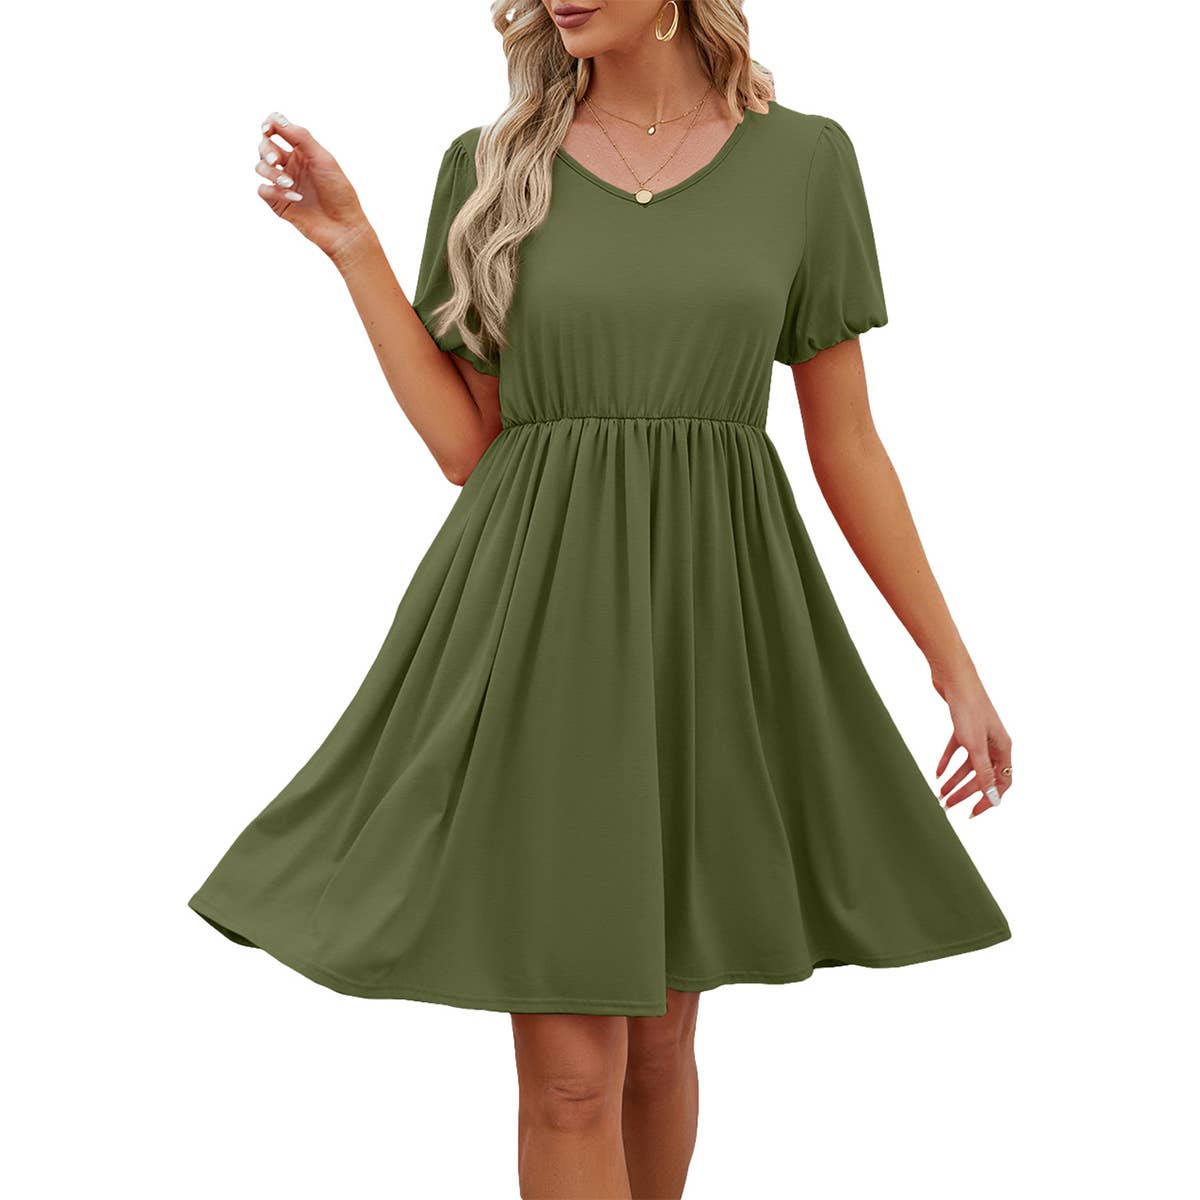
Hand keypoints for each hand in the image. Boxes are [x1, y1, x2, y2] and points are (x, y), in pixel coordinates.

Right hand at [255, 111, 373, 264]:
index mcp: (303, 152)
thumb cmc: (339, 192)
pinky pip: (263, 190)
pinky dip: (274, 191)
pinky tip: (295, 198)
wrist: (344, 227)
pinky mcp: (278, 203)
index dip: (269, 125)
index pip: (278, 130)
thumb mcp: (323, 159)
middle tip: (277, 160)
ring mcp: (283, 184)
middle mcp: (291, 165)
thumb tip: (276, 119)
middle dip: (267, 150)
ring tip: (289, 184)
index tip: (268, 128)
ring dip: (270, 172)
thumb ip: (301, 137)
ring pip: (260, 167)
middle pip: (265, 146)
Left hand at [931, 664, 1012, 817]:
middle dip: (966, 792)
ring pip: (968, 764)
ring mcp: (979, 734)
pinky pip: (956, 750)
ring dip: (955, 780)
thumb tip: (992, 796)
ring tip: (940, 794)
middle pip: (983, 775)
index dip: (989, 798)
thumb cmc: (968, 708)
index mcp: (1003, 747)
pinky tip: (937, 773)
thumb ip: (982, 771)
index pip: (1002, 781)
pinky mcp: (963, 726)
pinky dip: (947, 762)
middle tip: (948, 805)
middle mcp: (994, 742)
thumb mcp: (974, 744)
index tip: (973, 811)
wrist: (954, 677)